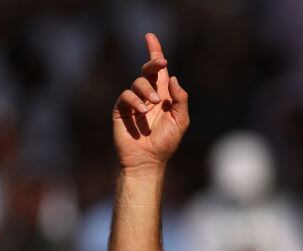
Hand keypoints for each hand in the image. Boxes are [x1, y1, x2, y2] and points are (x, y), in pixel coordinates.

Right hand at [112, 33, 189, 172]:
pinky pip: (126, 96)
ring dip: (147, 90)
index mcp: (164, 96)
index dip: (155, 52)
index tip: (151, 37)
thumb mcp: (181, 120)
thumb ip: (180, 99)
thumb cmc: (166, 142)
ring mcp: (134, 102)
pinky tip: (142, 111)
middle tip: (160, 63)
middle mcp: (148, 95)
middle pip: (147, 71)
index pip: (159, 71)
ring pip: (138, 82)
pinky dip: (135, 100)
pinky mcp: (121, 109)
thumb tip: (173, 77)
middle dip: (153, 63)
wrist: (148, 160)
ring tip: (152, 105)